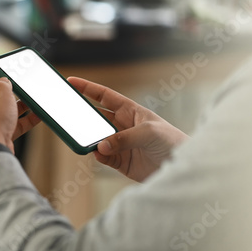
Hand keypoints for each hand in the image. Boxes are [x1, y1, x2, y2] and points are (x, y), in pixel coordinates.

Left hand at [0, 49, 40, 151]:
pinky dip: (28, 118)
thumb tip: (6, 85)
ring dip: (21, 101)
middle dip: (8, 83)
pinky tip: (39, 113)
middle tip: (19, 77)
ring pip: (7, 106)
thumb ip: (4, 82)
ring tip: (33, 95)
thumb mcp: (0, 89)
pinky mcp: (0, 132)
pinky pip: (16, 122)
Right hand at [68, 77, 188, 182]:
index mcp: (129, 110)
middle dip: (82, 115)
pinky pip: (102, 156)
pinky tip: (98, 153)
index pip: (103, 96)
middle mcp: (121, 125)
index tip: (70, 82)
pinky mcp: (120, 161)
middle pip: (95, 117)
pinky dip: (97, 154)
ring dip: (88, 138)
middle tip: (68, 113)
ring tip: (83, 138)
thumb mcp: (149, 132)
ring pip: (96, 138)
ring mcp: (119, 143)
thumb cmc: (172, 142)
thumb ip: (124, 138)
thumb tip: (101, 145)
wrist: (183, 168)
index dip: (87, 88)